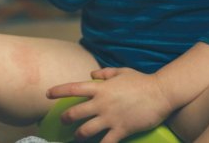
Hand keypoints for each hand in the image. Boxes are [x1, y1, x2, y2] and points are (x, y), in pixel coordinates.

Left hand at [47, 68, 172, 142]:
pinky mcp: (121, 129)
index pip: (73, 89)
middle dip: (66, 119)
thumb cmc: (142, 81)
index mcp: (101, 88)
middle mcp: (102, 103)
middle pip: (75, 113)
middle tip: (64, 122)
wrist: (161, 93)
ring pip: (85, 130)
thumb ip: (105, 73)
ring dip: (78, 135)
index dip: (58, 91)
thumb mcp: (122, 71)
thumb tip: (92, 74)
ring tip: (77, 137)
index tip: (47, 94)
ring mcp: (111, 117)